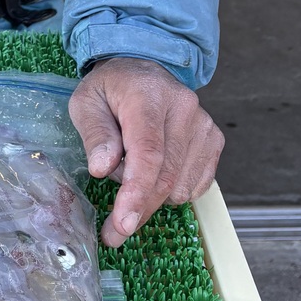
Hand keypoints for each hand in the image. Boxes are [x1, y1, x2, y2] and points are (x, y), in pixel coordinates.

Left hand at [68, 57, 222, 248]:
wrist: (144, 68)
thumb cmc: (111, 89)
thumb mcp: (86, 102)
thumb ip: (94, 134)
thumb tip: (103, 169)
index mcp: (148, 97)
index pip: (148, 153)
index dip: (136, 193)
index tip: (123, 224)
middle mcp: (184, 109)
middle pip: (166, 177)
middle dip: (139, 211)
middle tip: (114, 232)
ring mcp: (204, 125)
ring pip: (182, 186)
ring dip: (153, 193)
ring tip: (132, 168)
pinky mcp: (214, 140)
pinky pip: (197, 185)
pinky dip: (172, 190)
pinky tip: (156, 170)